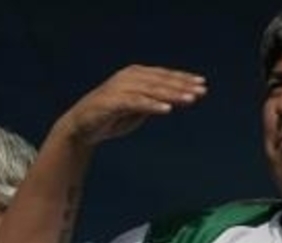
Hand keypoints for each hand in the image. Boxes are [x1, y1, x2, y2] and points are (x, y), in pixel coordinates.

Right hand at [56, 64, 206, 145]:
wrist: (79, 128)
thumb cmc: (109, 118)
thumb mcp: (136, 109)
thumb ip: (153, 101)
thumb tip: (175, 99)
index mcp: (135, 75)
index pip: (163, 75)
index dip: (183, 79)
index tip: (201, 85)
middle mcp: (128, 77)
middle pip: (161, 80)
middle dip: (182, 86)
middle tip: (201, 91)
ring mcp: (119, 88)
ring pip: (151, 90)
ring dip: (172, 94)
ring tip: (190, 99)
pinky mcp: (112, 102)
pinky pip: (136, 102)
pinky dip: (152, 105)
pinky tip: (167, 109)